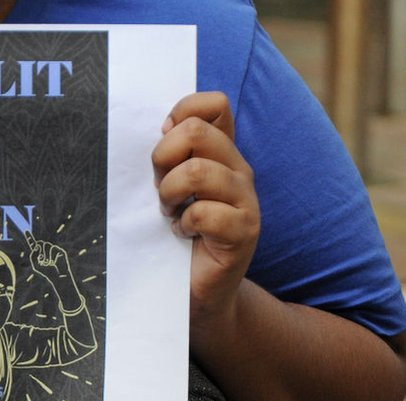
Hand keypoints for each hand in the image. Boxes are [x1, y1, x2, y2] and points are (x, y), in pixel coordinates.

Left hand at [25, 232, 73, 287]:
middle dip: (40, 251)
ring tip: (48, 263)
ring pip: (46, 244)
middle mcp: (46, 249)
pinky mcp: (59, 250)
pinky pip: (53, 248)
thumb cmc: (47, 272)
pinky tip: (53, 263)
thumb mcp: (35, 265)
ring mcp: (53, 249)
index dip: (29, 238)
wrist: (58, 277)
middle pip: (40, 242)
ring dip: (45, 255)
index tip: (26, 231)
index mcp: (39, 253)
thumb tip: (37, 245)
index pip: (33, 244)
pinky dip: (51, 257)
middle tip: (42, 261)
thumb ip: (32, 255)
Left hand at [152, 92, 259, 331]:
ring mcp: (245, 199)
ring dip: (170, 194)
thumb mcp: (166, 187)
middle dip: (163, 159)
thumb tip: (164, 124)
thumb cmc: (172, 236)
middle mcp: (237, 169)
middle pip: (197, 132)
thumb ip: (168, 155)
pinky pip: (204, 213)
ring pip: (198, 171)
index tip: (162, 144)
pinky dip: (184, 224)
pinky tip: (183, 236)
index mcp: (220, 152)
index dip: (181, 114)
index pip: (213, 105)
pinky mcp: (244, 231)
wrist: (194, 291)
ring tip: (169, 214)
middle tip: (159, 189)